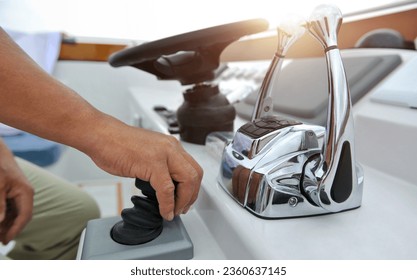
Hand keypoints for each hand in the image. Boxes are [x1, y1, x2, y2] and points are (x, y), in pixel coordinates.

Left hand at [0, 140, 33, 244]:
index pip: (25, 215)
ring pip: (16, 214)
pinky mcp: (14, 193)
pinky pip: (11, 208)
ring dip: (7, 224)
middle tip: (1, 241)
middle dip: (11, 229)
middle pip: (22, 217)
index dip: (16, 229)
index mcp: (26, 193)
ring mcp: (21, 194)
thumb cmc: (0, 168)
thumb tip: (0, 221)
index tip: (6, 240)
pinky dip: (5, 216)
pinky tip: (0, 222)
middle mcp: (26, 194)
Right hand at [84, 120, 202, 220]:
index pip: (193, 168)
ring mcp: (163, 154)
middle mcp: (171, 147)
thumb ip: (161, 165)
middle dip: (192, 196)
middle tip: (183, 208)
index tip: (186, 200)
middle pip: (195, 174)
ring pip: (187, 180)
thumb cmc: (117, 144)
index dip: (193, 188)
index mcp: (171, 145)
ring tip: (174, 211)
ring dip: (183, 201)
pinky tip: (164, 211)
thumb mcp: (148, 153)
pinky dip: (168, 204)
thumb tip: (167, 186)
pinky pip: (167, 189)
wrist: (100, 134)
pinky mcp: (152, 163)